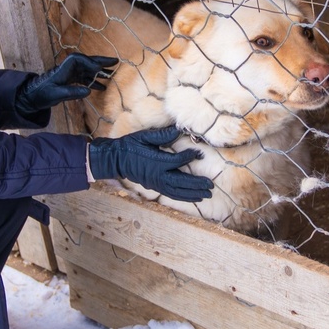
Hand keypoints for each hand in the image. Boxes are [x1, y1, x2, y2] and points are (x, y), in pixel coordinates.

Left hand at [15, 53, 118, 113]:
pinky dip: (94, 82)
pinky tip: (102, 87)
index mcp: (65, 66)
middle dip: (101, 62)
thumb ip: (72, 92)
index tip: (99, 69)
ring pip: (88, 70)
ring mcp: (71, 73)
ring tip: (112, 75)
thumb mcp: (56, 95)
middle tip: (116, 61)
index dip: (91, 63)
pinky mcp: (71, 80)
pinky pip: (85, 78)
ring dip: (100, 72)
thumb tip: (88, 90)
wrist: (33, 97)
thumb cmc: (42, 94)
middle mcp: (69, 67)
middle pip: (88, 61)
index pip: (80, 59)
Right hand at [88, 126, 213, 202]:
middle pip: (181, 181)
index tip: (199, 153)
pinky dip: (184, 197)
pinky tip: (195, 198)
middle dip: (197, 184)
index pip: (177, 161)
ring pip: (178, 191)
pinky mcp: (155, 187)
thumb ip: (162, 135)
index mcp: (156, 161)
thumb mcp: (145, 137)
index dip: (190, 156)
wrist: (117, 160)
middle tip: (211, 185)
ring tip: (207, 194)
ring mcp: (157, 183)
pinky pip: (172, 194)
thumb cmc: (131, 146)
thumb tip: (178, 130)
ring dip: (193, 193)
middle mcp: (158, 175)